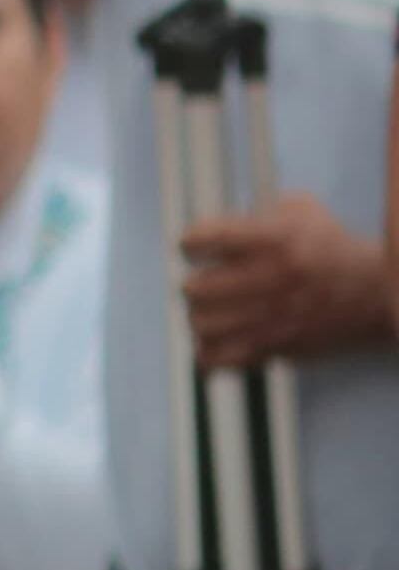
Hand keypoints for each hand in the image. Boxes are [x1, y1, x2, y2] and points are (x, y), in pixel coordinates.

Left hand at [182, 192, 391, 368]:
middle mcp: (269, 278)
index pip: (200, 241)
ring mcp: (272, 317)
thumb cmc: (332, 248)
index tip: (198, 248)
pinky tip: (219, 340)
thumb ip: (256, 212)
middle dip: (197, 283)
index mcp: (272, 239)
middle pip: (193, 288)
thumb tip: (217, 228)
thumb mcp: (302, 211)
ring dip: (201, 317)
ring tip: (214, 311)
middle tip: (210, 282)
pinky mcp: (277, 346)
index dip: (191, 244)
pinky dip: (209, 352)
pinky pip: (218, 358)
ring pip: (201, 324)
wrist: (378, 292)